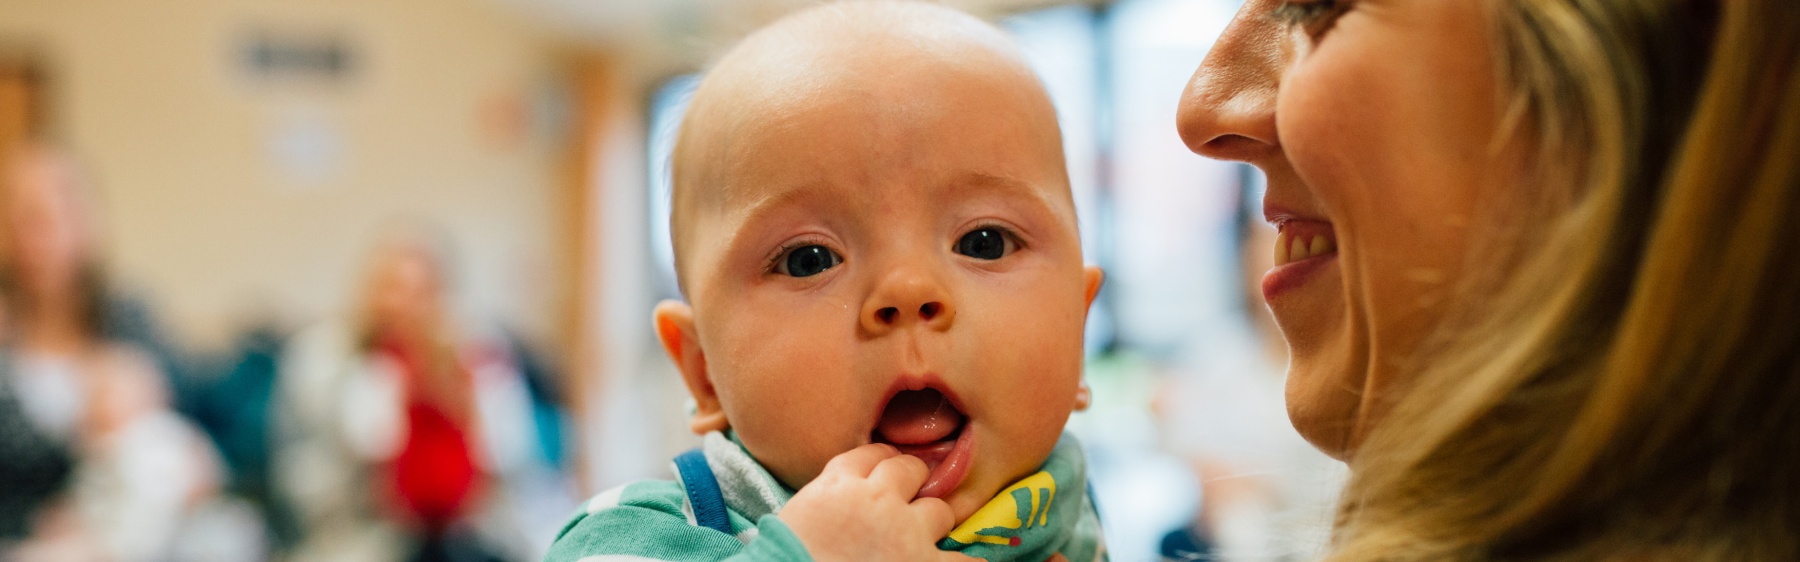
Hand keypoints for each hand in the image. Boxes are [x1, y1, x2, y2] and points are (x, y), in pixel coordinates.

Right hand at [781, 444, 975, 561]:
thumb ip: (824, 501)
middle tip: (907, 500)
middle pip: (909, 470)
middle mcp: (877, 498)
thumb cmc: (783, 558)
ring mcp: (906, 532)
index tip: (884, 471)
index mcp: (838, 484)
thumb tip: (838, 503)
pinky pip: (963, 561)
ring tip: (925, 536)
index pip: (871, 455)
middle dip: (912, 482)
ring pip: (939, 509)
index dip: (881, 463)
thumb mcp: (794, 518)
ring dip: (933, 522)